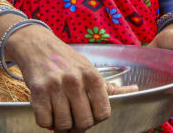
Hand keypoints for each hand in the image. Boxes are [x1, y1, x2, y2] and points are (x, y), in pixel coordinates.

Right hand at [0, 23, 123, 131]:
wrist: (38, 46)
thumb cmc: (67, 61)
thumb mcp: (90, 69)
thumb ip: (109, 86)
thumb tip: (135, 90)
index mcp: (92, 76)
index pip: (103, 112)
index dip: (97, 118)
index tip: (90, 114)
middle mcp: (75, 81)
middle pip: (84, 122)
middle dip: (79, 126)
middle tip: (74, 119)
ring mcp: (56, 86)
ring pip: (63, 124)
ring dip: (61, 125)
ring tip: (60, 115)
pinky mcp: (38, 91)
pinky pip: (44, 121)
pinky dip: (46, 122)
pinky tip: (48, 111)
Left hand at [149, 22, 172, 107]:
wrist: (164, 37)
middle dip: (170, 109)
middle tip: (160, 109)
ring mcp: (164, 85)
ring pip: (164, 102)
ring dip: (158, 107)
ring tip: (148, 107)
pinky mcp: (152, 82)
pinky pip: (151, 94)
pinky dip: (146, 98)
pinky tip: (137, 97)